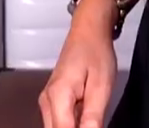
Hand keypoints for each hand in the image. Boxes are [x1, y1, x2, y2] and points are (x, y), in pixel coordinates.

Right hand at [39, 0, 118, 127]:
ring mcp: (47, 101)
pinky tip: (86, 120)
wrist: (88, 30)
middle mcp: (47, 100)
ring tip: (92, 120)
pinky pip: (59, 122)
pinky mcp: (52, 101)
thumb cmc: (95, 52)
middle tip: (94, 122)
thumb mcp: (101, 86)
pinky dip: (72, 125)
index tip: (93, 127)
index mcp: (58, 95)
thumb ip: (93, 116)